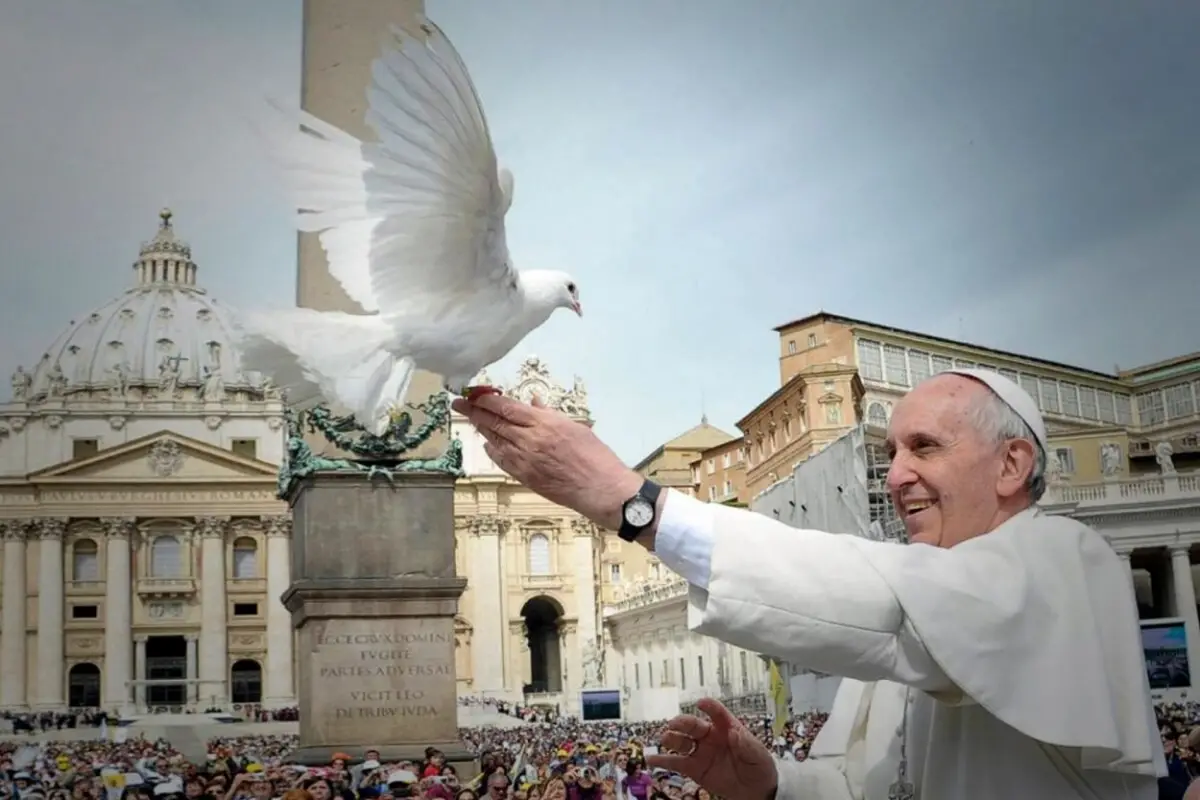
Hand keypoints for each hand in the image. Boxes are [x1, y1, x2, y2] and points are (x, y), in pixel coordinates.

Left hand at [452, 393, 641, 529]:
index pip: (506, 407)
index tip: (473, 393)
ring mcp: (525, 460)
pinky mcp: (525, 477)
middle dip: (473, 412)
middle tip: (458, 404)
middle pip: (494, 422)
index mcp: (544, 423)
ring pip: (495, 440)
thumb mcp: (574, 426)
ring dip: (481, 429)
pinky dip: (492, 450)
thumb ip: (549, 414)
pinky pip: (502, 460)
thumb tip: (534, 402)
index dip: (485, 399)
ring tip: (470, 419)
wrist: (600, 488)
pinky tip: (487, 444)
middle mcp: (530, 441)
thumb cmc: (594, 456)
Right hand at [650, 698, 777, 799]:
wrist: (757, 791)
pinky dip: (662, 761)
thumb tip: (735, 733)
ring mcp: (700, 752)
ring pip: (682, 742)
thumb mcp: (758, 755)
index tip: (701, 703)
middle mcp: (710, 736)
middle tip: (674, 724)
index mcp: (727, 728)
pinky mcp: (694, 769)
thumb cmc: (759, 766)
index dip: (709, 707)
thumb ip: (746, 744)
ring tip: (665, 738)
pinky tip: (651, 759)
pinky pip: (676, 763)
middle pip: (693, 725)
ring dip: (671, 738)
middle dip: (683, 722)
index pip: (717, 713)